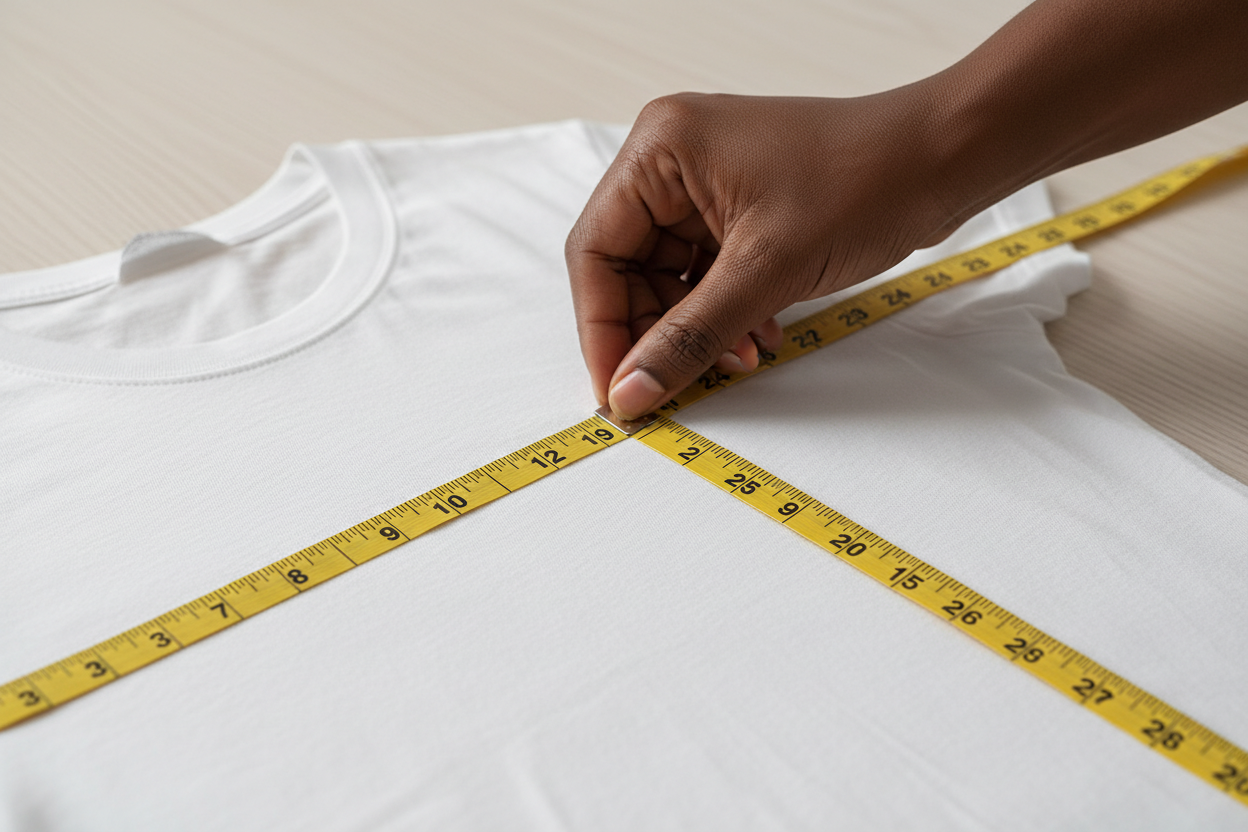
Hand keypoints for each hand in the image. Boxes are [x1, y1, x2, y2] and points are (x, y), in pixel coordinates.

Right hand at [565, 90, 955, 418]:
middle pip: (627, 270)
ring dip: (695, 330)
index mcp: (660, 149)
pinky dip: (724, 315)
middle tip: (673, 387)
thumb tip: (630, 391)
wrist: (945, 159)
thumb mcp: (766, 270)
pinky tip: (758, 339)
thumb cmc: (866, 180)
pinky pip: (705, 276)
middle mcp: (672, 162)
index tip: (615, 388)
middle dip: (656, 333)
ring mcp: (705, 186)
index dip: (601, 328)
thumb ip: (689, 336)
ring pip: (668, 280)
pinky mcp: (737, 210)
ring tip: (738, 359)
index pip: (595, 251)